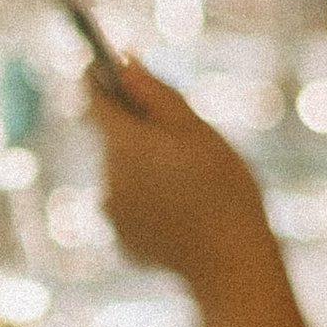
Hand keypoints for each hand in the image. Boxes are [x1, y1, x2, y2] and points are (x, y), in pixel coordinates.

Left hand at [90, 58, 268, 288]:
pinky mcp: (123, 242)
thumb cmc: (224, 189)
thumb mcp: (197, 131)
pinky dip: (151, 206)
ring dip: (147, 171)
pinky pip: (132, 210)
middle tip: (181, 139)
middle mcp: (107, 178)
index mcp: (123, 144)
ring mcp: (112, 214)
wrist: (231, 264)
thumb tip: (124, 62)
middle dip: (138, 134)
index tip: (102, 67)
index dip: (97, 81)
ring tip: (191, 183)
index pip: (95, 101)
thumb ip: (156, 94)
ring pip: (123, 176)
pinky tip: (184, 214)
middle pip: (113, 141)